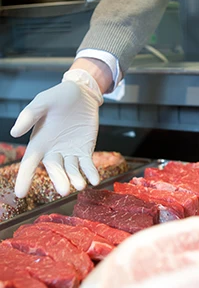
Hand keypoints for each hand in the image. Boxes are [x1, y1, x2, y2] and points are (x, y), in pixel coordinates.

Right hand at [11, 69, 103, 197]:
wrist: (82, 93)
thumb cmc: (58, 97)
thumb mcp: (42, 102)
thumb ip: (29, 116)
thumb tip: (14, 132)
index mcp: (39, 142)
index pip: (29, 164)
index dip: (24, 178)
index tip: (21, 194)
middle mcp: (54, 151)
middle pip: (55, 170)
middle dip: (59, 180)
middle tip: (64, 190)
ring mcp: (71, 153)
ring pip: (72, 170)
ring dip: (76, 178)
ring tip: (80, 185)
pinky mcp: (85, 150)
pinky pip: (87, 165)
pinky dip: (91, 173)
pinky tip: (95, 180)